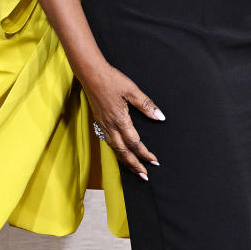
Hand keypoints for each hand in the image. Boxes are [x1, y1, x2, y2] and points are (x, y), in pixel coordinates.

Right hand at [84, 63, 164, 178]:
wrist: (90, 74)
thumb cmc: (111, 80)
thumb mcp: (132, 90)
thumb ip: (146, 105)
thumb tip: (160, 117)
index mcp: (120, 120)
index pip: (134, 143)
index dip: (145, 154)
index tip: (154, 162)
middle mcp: (110, 126)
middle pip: (123, 152)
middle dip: (134, 165)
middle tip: (144, 175)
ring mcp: (103, 125)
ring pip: (114, 149)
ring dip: (125, 161)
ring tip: (134, 169)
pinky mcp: (99, 121)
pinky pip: (108, 142)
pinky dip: (116, 152)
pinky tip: (120, 153)